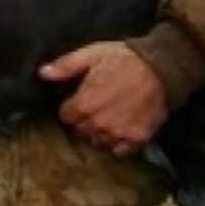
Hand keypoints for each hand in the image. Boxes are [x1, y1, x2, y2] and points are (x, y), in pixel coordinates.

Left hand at [38, 41, 167, 156]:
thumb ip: (65, 66)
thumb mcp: (92, 54)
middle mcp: (99, 124)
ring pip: (99, 141)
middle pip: (81, 130)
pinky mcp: (137, 139)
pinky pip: (120, 150)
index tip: (78, 99)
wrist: (162, 66)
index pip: (66, 117)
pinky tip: (122, 128)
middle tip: (95, 106)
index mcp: (84, 104)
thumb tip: (42, 74)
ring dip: (100, 132)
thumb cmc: (124, 58)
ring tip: (108, 117)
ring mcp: (119, 134)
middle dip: (84, 120)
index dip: (71, 107)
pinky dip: (118, 142)